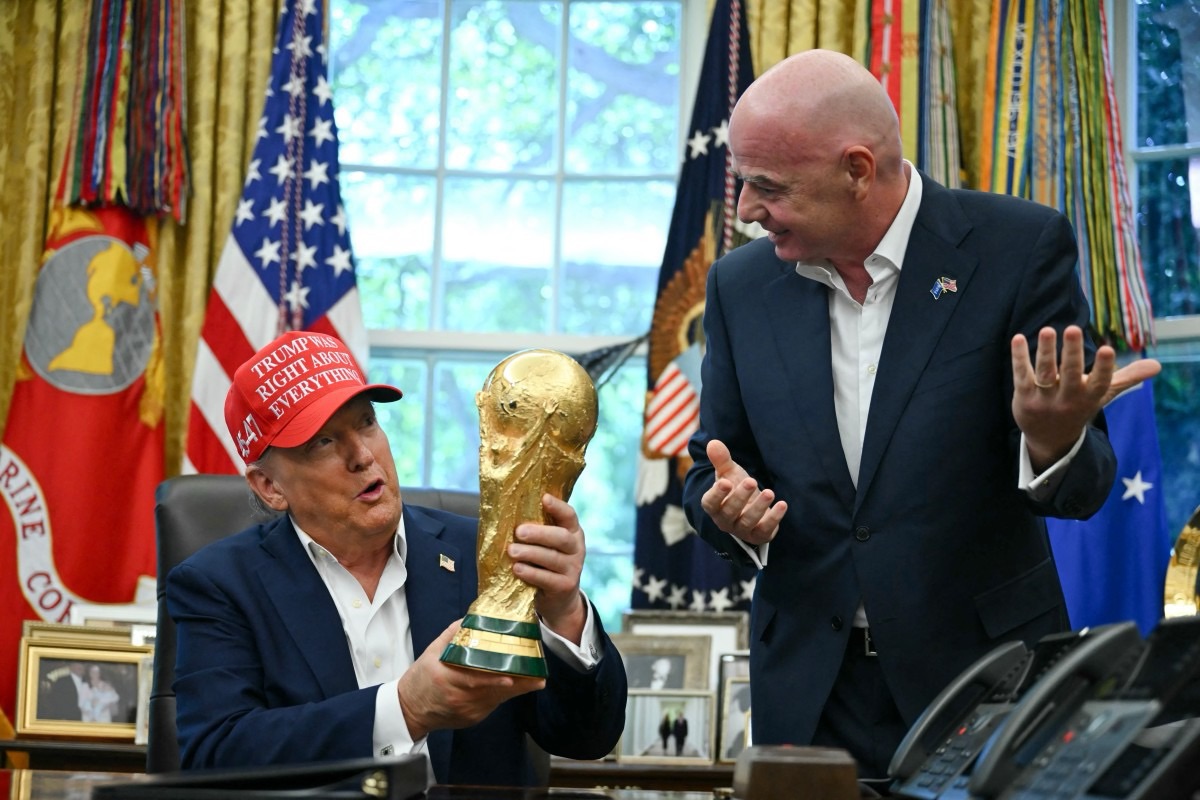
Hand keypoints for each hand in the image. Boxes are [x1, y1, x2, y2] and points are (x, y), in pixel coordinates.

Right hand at [397, 620, 545, 739]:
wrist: (409, 709)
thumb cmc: (421, 678)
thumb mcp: (432, 651)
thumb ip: (454, 634)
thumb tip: (474, 617)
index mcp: (445, 676)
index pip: (474, 676)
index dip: (495, 677)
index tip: (513, 674)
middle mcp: (456, 696)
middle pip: (491, 690)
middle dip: (516, 683)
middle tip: (536, 677)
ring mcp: (465, 710)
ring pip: (495, 699)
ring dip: (514, 689)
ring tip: (533, 680)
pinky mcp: (471, 718)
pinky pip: (491, 706)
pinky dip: (501, 695)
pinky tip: (513, 687)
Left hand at [510, 494, 586, 643]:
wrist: (560, 598)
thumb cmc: (546, 563)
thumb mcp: (547, 545)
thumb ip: (536, 531)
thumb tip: (506, 514)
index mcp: (573, 532)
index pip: (569, 516)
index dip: (558, 507)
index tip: (544, 498)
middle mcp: (577, 548)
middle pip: (562, 537)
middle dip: (540, 533)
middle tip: (519, 532)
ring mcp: (573, 569)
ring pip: (553, 558)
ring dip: (530, 553)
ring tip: (512, 551)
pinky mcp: (566, 587)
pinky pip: (548, 579)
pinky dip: (531, 573)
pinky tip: (517, 569)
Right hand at [699, 439, 786, 546]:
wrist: (751, 507)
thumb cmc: (736, 488)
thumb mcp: (728, 473)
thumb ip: (721, 460)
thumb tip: (713, 443)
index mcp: (714, 506)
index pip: (710, 503)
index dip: (717, 494)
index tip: (725, 482)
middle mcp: (725, 520)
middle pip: (729, 512)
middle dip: (740, 497)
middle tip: (751, 481)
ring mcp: (741, 530)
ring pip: (747, 522)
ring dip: (758, 507)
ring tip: (769, 492)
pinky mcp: (759, 535)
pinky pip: (765, 530)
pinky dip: (774, 518)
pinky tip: (782, 504)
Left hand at [1011, 325, 1160, 468]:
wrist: (1049, 439)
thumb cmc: (1079, 407)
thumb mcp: (1102, 395)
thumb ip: (1126, 378)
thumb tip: (1157, 366)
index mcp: (1090, 397)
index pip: (1100, 383)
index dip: (1104, 368)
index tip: (1109, 349)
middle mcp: (1068, 399)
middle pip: (1070, 374)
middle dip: (1072, 353)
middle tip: (1072, 329)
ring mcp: (1044, 399)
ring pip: (1044, 373)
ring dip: (1045, 352)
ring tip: (1047, 330)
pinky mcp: (1024, 397)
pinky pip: (1022, 375)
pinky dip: (1019, 357)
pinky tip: (1018, 338)